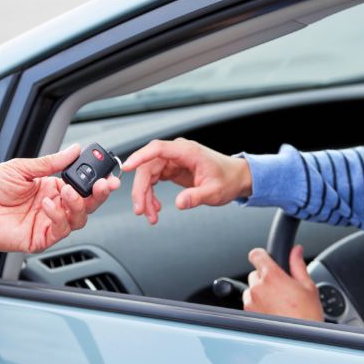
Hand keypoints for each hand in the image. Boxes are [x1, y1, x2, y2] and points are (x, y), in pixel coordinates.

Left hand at [0, 144, 119, 252]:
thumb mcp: (22, 167)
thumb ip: (51, 162)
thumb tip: (74, 150)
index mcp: (50, 188)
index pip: (82, 186)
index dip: (96, 183)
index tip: (107, 175)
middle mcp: (51, 206)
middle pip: (86, 205)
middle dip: (98, 195)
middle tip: (104, 185)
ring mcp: (46, 223)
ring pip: (77, 219)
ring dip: (78, 205)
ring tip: (66, 192)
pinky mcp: (38, 239)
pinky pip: (59, 231)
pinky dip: (59, 218)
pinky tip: (49, 205)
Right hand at [123, 138, 251, 224]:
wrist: (236, 178)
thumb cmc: (228, 179)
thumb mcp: (214, 192)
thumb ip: (196, 197)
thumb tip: (179, 203)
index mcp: (187, 151)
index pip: (157, 149)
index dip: (140, 156)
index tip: (127, 167)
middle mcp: (178, 153)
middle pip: (148, 166)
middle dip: (141, 189)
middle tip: (141, 210)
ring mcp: (173, 160)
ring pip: (148, 175)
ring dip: (145, 195)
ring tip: (151, 215)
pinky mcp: (172, 169)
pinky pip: (154, 180)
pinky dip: (151, 194)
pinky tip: (155, 207)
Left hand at [243, 245, 322, 321]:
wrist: (300, 340)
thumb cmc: (307, 316)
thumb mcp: (308, 287)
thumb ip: (298, 265)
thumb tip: (296, 251)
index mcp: (273, 277)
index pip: (256, 255)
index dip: (261, 255)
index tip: (265, 258)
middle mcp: (258, 288)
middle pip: (255, 274)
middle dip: (265, 278)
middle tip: (281, 288)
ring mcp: (251, 303)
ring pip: (251, 290)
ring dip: (260, 293)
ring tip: (277, 303)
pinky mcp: (249, 315)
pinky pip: (250, 304)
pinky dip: (258, 305)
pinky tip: (272, 312)